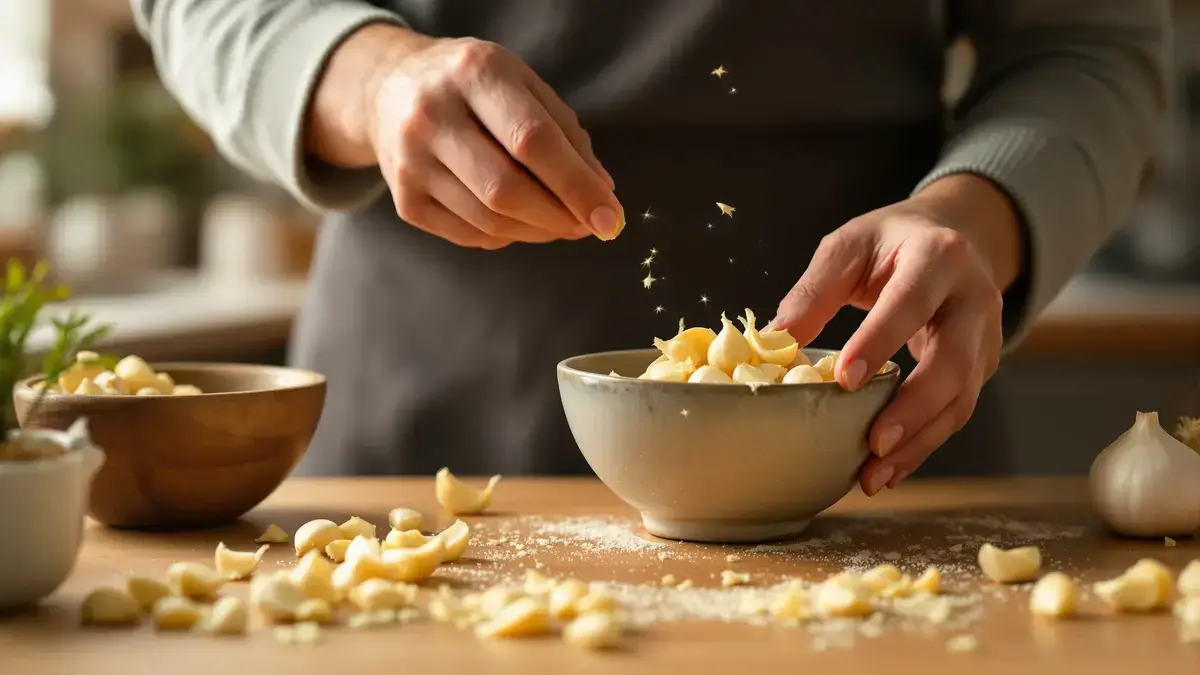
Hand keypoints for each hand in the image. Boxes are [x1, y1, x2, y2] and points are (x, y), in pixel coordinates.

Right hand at [307, 25, 621, 247]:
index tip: (610, 218)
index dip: (577, 185)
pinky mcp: (404, 200)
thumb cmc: (474, 87)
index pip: (532, 140)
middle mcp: (432, 115)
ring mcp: (410, 161)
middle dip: (559, 217)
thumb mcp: (524, 85)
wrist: (390, 88)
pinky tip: (520, 220)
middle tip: (587, 226)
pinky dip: (507, 235)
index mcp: (473, 73)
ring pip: (489, 221)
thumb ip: (566, 135)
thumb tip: (601, 194)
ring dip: (538, 231)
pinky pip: (470, 235)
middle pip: (506, 189)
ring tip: (560, 222)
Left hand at [768, 174, 1024, 495]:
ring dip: (919, 442)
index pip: (911, 302)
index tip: (844, 380)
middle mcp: (974, 298)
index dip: (880, 341)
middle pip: (953, 361)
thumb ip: (814, 291)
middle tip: (873, 443)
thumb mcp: (848, 247)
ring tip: (875, 476)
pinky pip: (956, 411)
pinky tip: (890, 468)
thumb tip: (775, 341)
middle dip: (913, 408)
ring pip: (961, 398)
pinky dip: (923, 444)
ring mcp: (985, 337)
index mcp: (938, 255)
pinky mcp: (982, 367)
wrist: (953, 236)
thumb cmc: (891, 243)